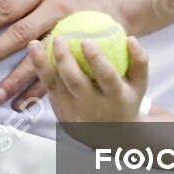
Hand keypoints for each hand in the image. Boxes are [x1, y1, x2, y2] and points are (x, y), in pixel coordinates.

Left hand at [0, 0, 119, 109]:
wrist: (103, 9)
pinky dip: (37, 92)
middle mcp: (56, 11)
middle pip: (22, 32)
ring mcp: (69, 34)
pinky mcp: (78, 55)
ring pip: (40, 58)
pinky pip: (56, 75)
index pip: (7, 8)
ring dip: (16, 79)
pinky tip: (21, 103)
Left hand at [27, 34, 149, 124]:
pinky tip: (33, 52)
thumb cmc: (125, 99)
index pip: (107, 77)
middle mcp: (94, 106)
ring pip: (54, 86)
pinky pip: (47, 88)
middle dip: (65, 60)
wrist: (112, 135)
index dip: (97, 60)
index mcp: (116, 98)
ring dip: (42, 64)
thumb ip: (139, 61)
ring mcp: (74, 110)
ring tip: (34, 43)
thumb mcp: (139, 84)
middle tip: (59, 38)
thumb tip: (130, 38)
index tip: (86, 41)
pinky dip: (38, 70)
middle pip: (76, 82)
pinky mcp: (60, 111)